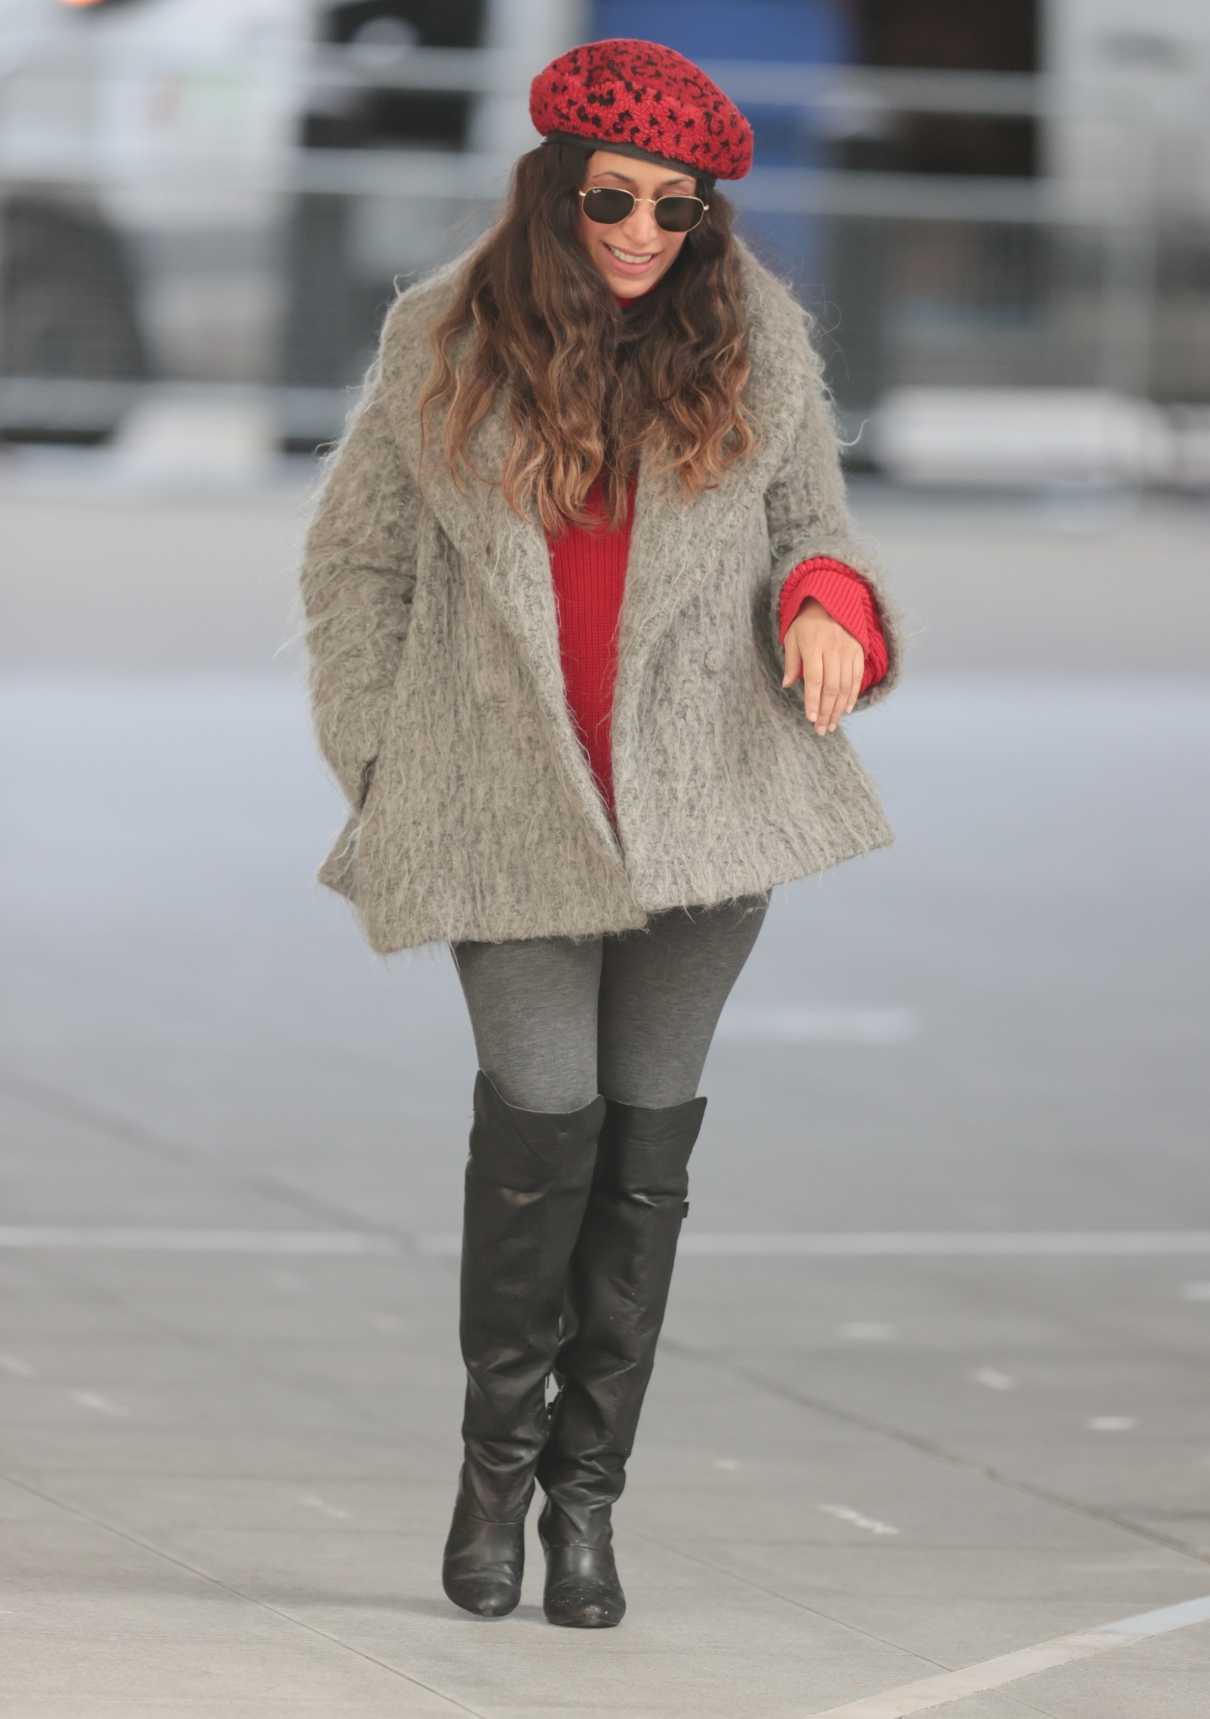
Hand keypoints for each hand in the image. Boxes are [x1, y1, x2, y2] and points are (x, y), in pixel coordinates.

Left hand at [781, 598, 863, 734]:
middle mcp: (833, 648)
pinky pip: (857, 677)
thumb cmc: (805, 623)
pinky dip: (852, 695)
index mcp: (813, 645)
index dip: (813, 701)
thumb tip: (787, 685)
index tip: (811, 718)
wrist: (830, 602)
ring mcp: (848, 650)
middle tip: (822, 729)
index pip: (814, 679)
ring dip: (839, 708)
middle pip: (831, 686)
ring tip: (833, 724)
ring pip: (845, 685)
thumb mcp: (792, 638)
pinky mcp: (858, 651)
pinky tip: (847, 709)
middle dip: (827, 711)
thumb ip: (791, 662)